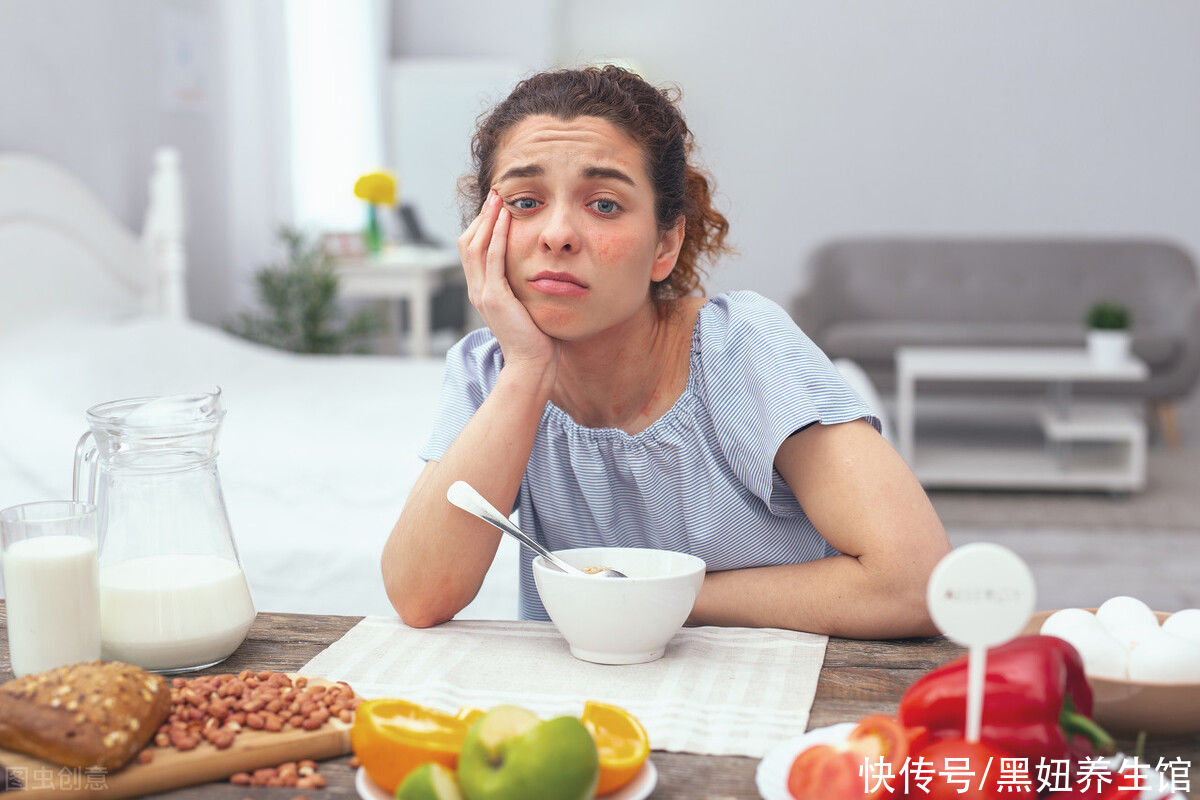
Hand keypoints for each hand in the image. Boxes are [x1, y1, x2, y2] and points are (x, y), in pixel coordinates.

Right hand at [459, 189, 557, 373]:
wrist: (531, 364)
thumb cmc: (536, 338)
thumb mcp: (525, 305)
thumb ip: (522, 286)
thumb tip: (537, 268)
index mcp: (482, 291)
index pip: (473, 250)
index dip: (481, 226)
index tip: (496, 206)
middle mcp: (477, 290)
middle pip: (468, 243)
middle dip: (481, 216)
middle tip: (496, 194)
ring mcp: (483, 294)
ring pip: (476, 247)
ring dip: (487, 219)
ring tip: (499, 198)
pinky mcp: (496, 298)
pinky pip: (493, 259)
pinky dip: (497, 237)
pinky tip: (506, 219)